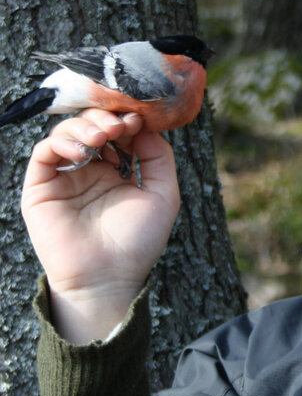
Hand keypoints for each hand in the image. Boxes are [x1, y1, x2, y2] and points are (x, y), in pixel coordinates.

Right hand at [21, 109, 180, 342]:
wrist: (109, 277)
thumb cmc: (138, 242)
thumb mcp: (164, 194)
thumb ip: (159, 158)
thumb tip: (146, 125)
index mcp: (118, 171)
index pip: (118, 131)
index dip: (127, 120)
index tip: (138, 118)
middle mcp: (90, 171)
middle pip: (91, 126)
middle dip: (106, 118)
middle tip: (119, 125)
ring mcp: (65, 178)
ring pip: (66, 133)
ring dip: (85, 126)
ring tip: (104, 136)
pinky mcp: (41, 188)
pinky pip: (43, 153)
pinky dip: (62, 141)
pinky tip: (84, 150)